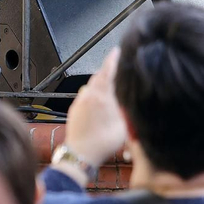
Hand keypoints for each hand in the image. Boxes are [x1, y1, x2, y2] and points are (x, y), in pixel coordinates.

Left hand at [64, 47, 127, 168]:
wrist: (80, 154)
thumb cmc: (104, 142)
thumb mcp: (124, 126)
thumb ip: (126, 109)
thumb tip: (130, 98)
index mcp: (101, 95)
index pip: (107, 71)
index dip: (113, 60)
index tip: (117, 50)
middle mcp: (88, 94)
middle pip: (98, 77)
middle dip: (107, 71)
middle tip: (117, 69)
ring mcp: (79, 101)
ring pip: (91, 86)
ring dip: (100, 84)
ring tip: (110, 87)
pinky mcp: (74, 109)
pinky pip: (85, 95)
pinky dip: (93, 93)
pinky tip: (99, 102)